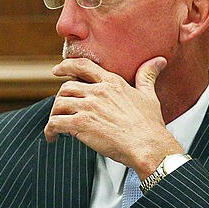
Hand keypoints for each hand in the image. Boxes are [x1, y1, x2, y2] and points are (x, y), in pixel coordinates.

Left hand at [44, 57, 183, 175]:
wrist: (148, 146)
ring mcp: (88, 107)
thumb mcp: (149, 95)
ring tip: (56, 125)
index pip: (82, 66)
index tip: (57, 70)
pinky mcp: (81, 124)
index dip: (66, 66)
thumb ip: (147, 76)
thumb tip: (158, 61)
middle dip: (60, 99)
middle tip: (61, 110)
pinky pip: (55, 123)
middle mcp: (97, 92)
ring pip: (58, 104)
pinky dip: (50, 130)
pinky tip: (52, 136)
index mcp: (111, 83)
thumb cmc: (150, 125)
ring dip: (54, 115)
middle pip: (66, 88)